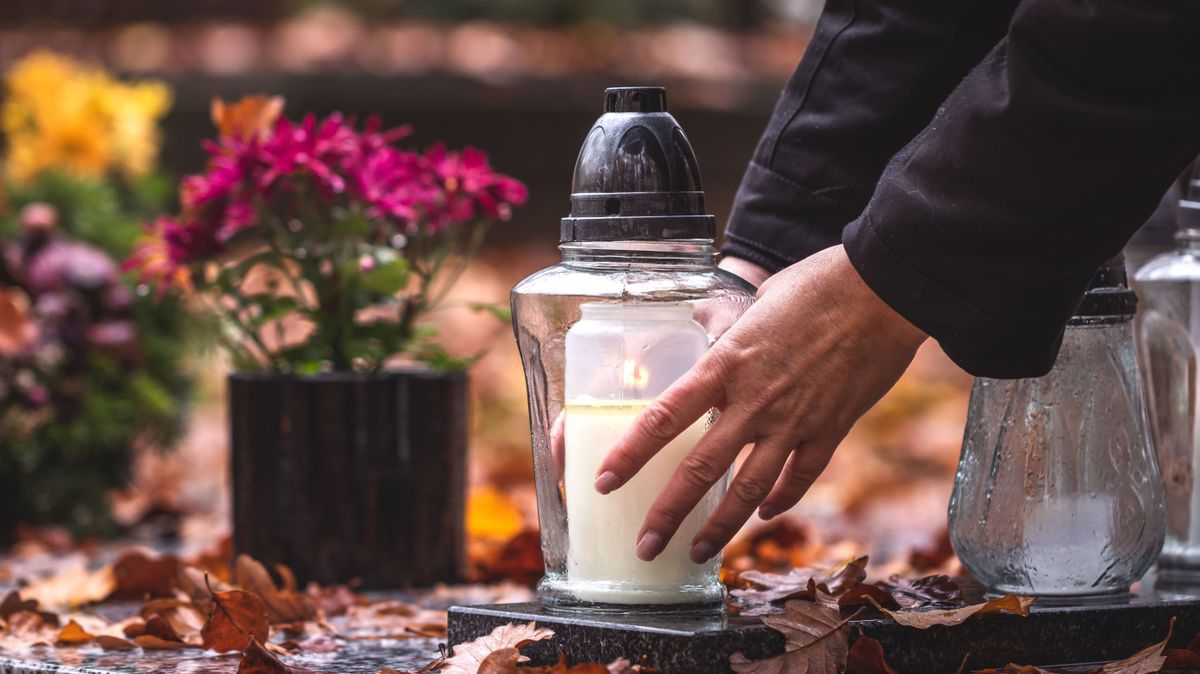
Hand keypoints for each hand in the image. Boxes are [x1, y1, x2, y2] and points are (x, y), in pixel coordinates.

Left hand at [594, 244, 926, 562]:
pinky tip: (764, 515)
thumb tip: (703, 321)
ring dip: (721, 526)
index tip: (604, 482)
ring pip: (750, 490)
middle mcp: (754, 401)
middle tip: (646, 546)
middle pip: (701, 470)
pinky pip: (801, 477)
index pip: (663, 418)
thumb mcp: (756, 301)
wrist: (883, 290)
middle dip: (668, 514)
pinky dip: (781, 500)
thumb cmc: (817, 285)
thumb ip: (725, 324)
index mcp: (725, 364)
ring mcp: (795, 420)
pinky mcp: (832, 429)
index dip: (630, 455)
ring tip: (698, 551)